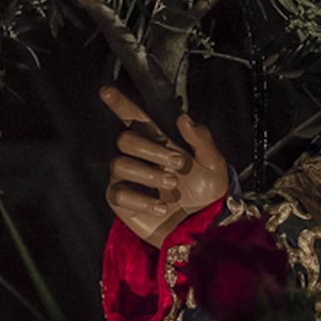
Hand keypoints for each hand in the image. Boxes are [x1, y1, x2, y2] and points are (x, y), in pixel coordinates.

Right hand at [100, 83, 229, 247]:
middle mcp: (138, 158)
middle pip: (125, 139)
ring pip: (120, 164)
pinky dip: (142, 200)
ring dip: (149, 174)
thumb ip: (201, 139)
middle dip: (151, 150)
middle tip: (179, 165)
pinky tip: (161, 207)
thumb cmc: (208, 196)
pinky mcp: (122, 203)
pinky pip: (119, 193)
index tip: (106, 90)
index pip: (133, 119)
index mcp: (159, 144)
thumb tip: (182, 117)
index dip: (120, 104)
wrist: (204, 230)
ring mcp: (127, 180)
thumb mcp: (214, 165)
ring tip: (173, 186)